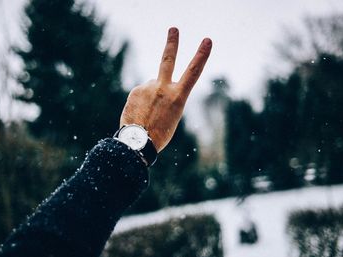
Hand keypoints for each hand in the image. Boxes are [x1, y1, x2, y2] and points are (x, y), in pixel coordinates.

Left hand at [120, 27, 211, 151]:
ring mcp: (147, 88)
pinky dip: (142, 101)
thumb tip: (154, 83)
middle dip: (172, 43)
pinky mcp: (135, 90)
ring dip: (151, 96)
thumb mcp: (173, 115)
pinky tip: (140, 113)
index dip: (201, 55)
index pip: (193, 72)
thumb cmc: (159, 133)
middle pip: (168, 60)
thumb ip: (167, 96)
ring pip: (152, 86)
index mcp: (178, 97)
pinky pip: (141, 93)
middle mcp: (163, 88)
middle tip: (174, 29)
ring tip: (148, 113)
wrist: (138, 142)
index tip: (207, 41)